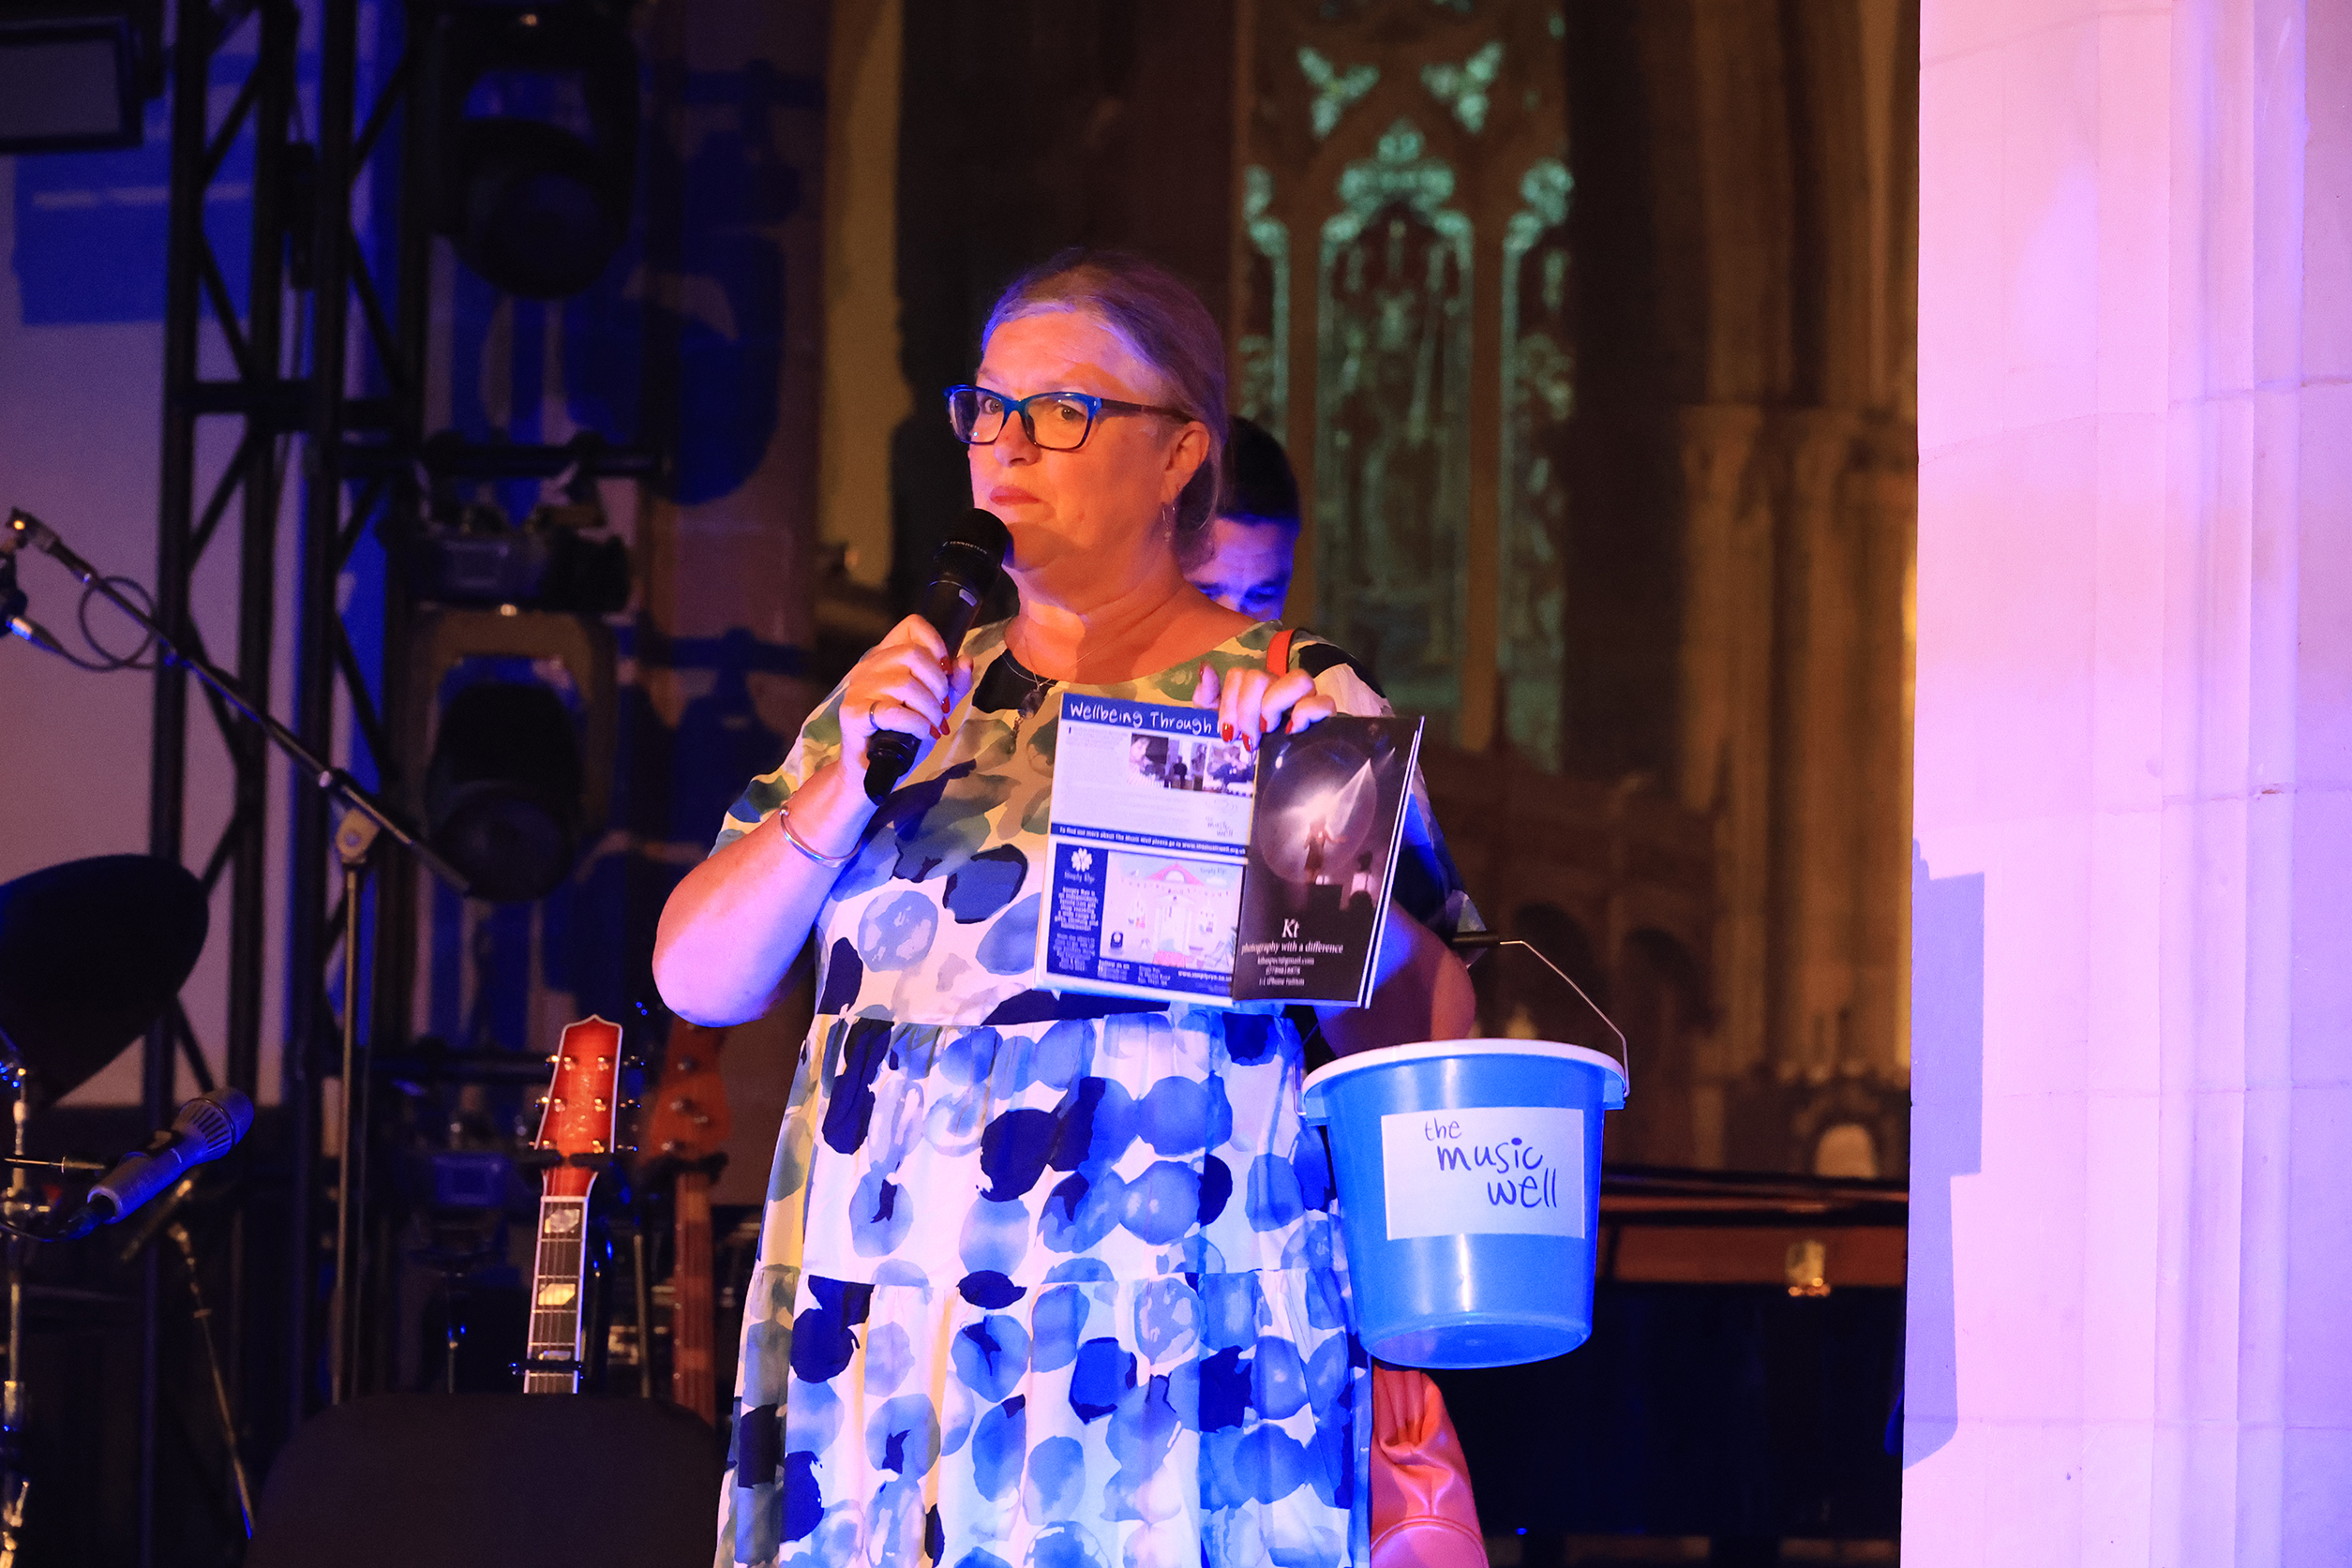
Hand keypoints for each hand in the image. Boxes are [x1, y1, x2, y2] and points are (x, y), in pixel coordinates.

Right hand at [839, 615, 975, 773]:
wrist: (872, 772)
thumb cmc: (902, 736)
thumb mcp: (935, 706)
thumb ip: (953, 685)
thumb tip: (965, 660)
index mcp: (887, 657)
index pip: (911, 625)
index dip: (935, 641)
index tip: (946, 668)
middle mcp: (869, 666)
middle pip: (912, 654)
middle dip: (937, 682)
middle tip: (941, 706)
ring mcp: (858, 688)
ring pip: (905, 683)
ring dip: (929, 708)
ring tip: (932, 724)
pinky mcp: (853, 713)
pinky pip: (894, 711)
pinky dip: (916, 723)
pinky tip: (922, 733)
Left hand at [1193, 661, 1336, 750]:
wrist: (1272, 780)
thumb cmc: (1247, 750)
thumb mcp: (1219, 726)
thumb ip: (1208, 698)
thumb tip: (1206, 668)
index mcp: (1256, 689)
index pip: (1240, 674)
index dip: (1229, 701)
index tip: (1227, 731)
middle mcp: (1280, 688)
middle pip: (1261, 676)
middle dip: (1247, 710)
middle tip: (1248, 738)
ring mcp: (1306, 699)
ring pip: (1297, 679)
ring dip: (1274, 705)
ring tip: (1268, 730)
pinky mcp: (1325, 717)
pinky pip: (1323, 702)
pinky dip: (1307, 713)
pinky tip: (1292, 731)